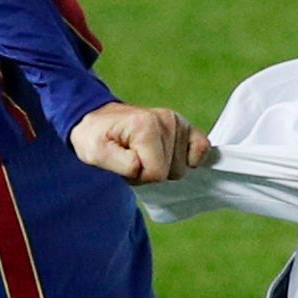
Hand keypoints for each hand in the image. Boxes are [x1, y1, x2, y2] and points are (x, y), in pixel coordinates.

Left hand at [71, 101, 214, 183]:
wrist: (97, 120)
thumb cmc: (95, 138)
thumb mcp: (96, 153)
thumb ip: (122, 164)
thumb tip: (146, 168)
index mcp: (146, 127)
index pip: (156, 173)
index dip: (139, 176)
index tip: (126, 164)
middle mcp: (166, 121)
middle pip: (173, 171)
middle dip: (152, 172)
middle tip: (134, 158)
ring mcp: (177, 122)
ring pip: (184, 167)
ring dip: (164, 167)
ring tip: (144, 154)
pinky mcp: (185, 126)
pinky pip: (202, 148)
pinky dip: (190, 158)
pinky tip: (171, 155)